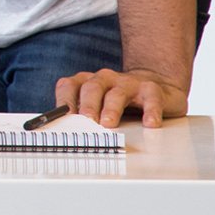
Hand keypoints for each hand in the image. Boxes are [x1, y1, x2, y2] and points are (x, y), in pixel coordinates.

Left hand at [54, 67, 187, 127]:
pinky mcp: (150, 90)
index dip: (64, 101)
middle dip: (87, 105)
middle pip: (92, 88)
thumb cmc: (117, 100)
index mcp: (86, 82)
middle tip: (85, 121)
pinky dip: (150, 111)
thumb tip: (64, 135)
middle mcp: (104, 79)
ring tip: (108, 123)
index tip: (61, 118)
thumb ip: (81, 115)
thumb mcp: (96, 104)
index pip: (69, 86)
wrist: (152, 84)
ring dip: (111, 109)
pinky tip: (149, 123)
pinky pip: (150, 99)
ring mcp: (127, 83)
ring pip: (117, 94)